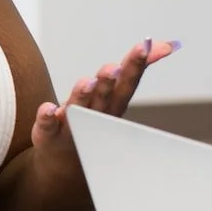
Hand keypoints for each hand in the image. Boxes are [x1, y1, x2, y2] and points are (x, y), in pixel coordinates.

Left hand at [29, 38, 178, 168]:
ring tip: (87, 82)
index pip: (127, 83)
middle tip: (113, 68)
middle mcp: (95, 116)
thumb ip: (133, 69)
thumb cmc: (94, 123)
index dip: (136, 65)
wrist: (65, 166)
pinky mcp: (49, 135)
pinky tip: (47, 108)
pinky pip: (48, 126)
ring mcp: (73, 127)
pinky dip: (48, 118)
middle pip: (105, 97)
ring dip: (84, 96)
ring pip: (80, 109)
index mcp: (113, 105)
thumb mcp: (115, 95)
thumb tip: (164, 44)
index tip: (144, 45)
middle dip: (110, 83)